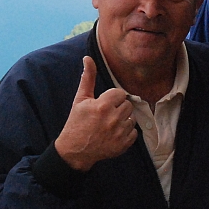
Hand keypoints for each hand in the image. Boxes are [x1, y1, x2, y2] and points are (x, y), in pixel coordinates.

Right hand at [53, 57, 137, 171]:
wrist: (75, 150)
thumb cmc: (77, 123)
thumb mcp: (80, 99)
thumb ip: (88, 78)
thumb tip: (88, 58)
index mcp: (103, 105)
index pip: (120, 94)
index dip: (112, 98)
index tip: (103, 105)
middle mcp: (113, 119)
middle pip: (127, 105)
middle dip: (118, 108)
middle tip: (106, 115)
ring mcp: (119, 133)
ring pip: (132, 118)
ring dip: (123, 120)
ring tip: (110, 124)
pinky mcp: (123, 145)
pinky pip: (134, 133)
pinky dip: (126, 133)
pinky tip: (114, 134)